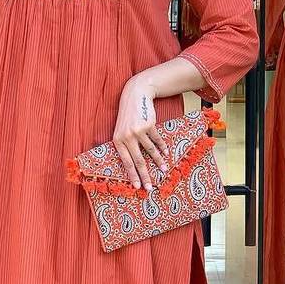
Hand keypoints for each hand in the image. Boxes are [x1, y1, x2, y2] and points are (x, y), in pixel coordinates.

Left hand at [113, 76, 170, 190]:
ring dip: (158, 162)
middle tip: (150, 187)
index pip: (126, 162)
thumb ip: (125, 145)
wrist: (134, 96)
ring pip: (150, 151)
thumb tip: (134, 165)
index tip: (137, 187)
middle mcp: (127, 137)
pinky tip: (166, 153)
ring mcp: (138, 131)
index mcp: (118, 141)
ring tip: (164, 170)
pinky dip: (162, 148)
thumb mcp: (121, 130)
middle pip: (138, 161)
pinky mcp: (149, 125)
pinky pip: (157, 140)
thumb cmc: (128, 117)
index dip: (132, 175)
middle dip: (145, 176)